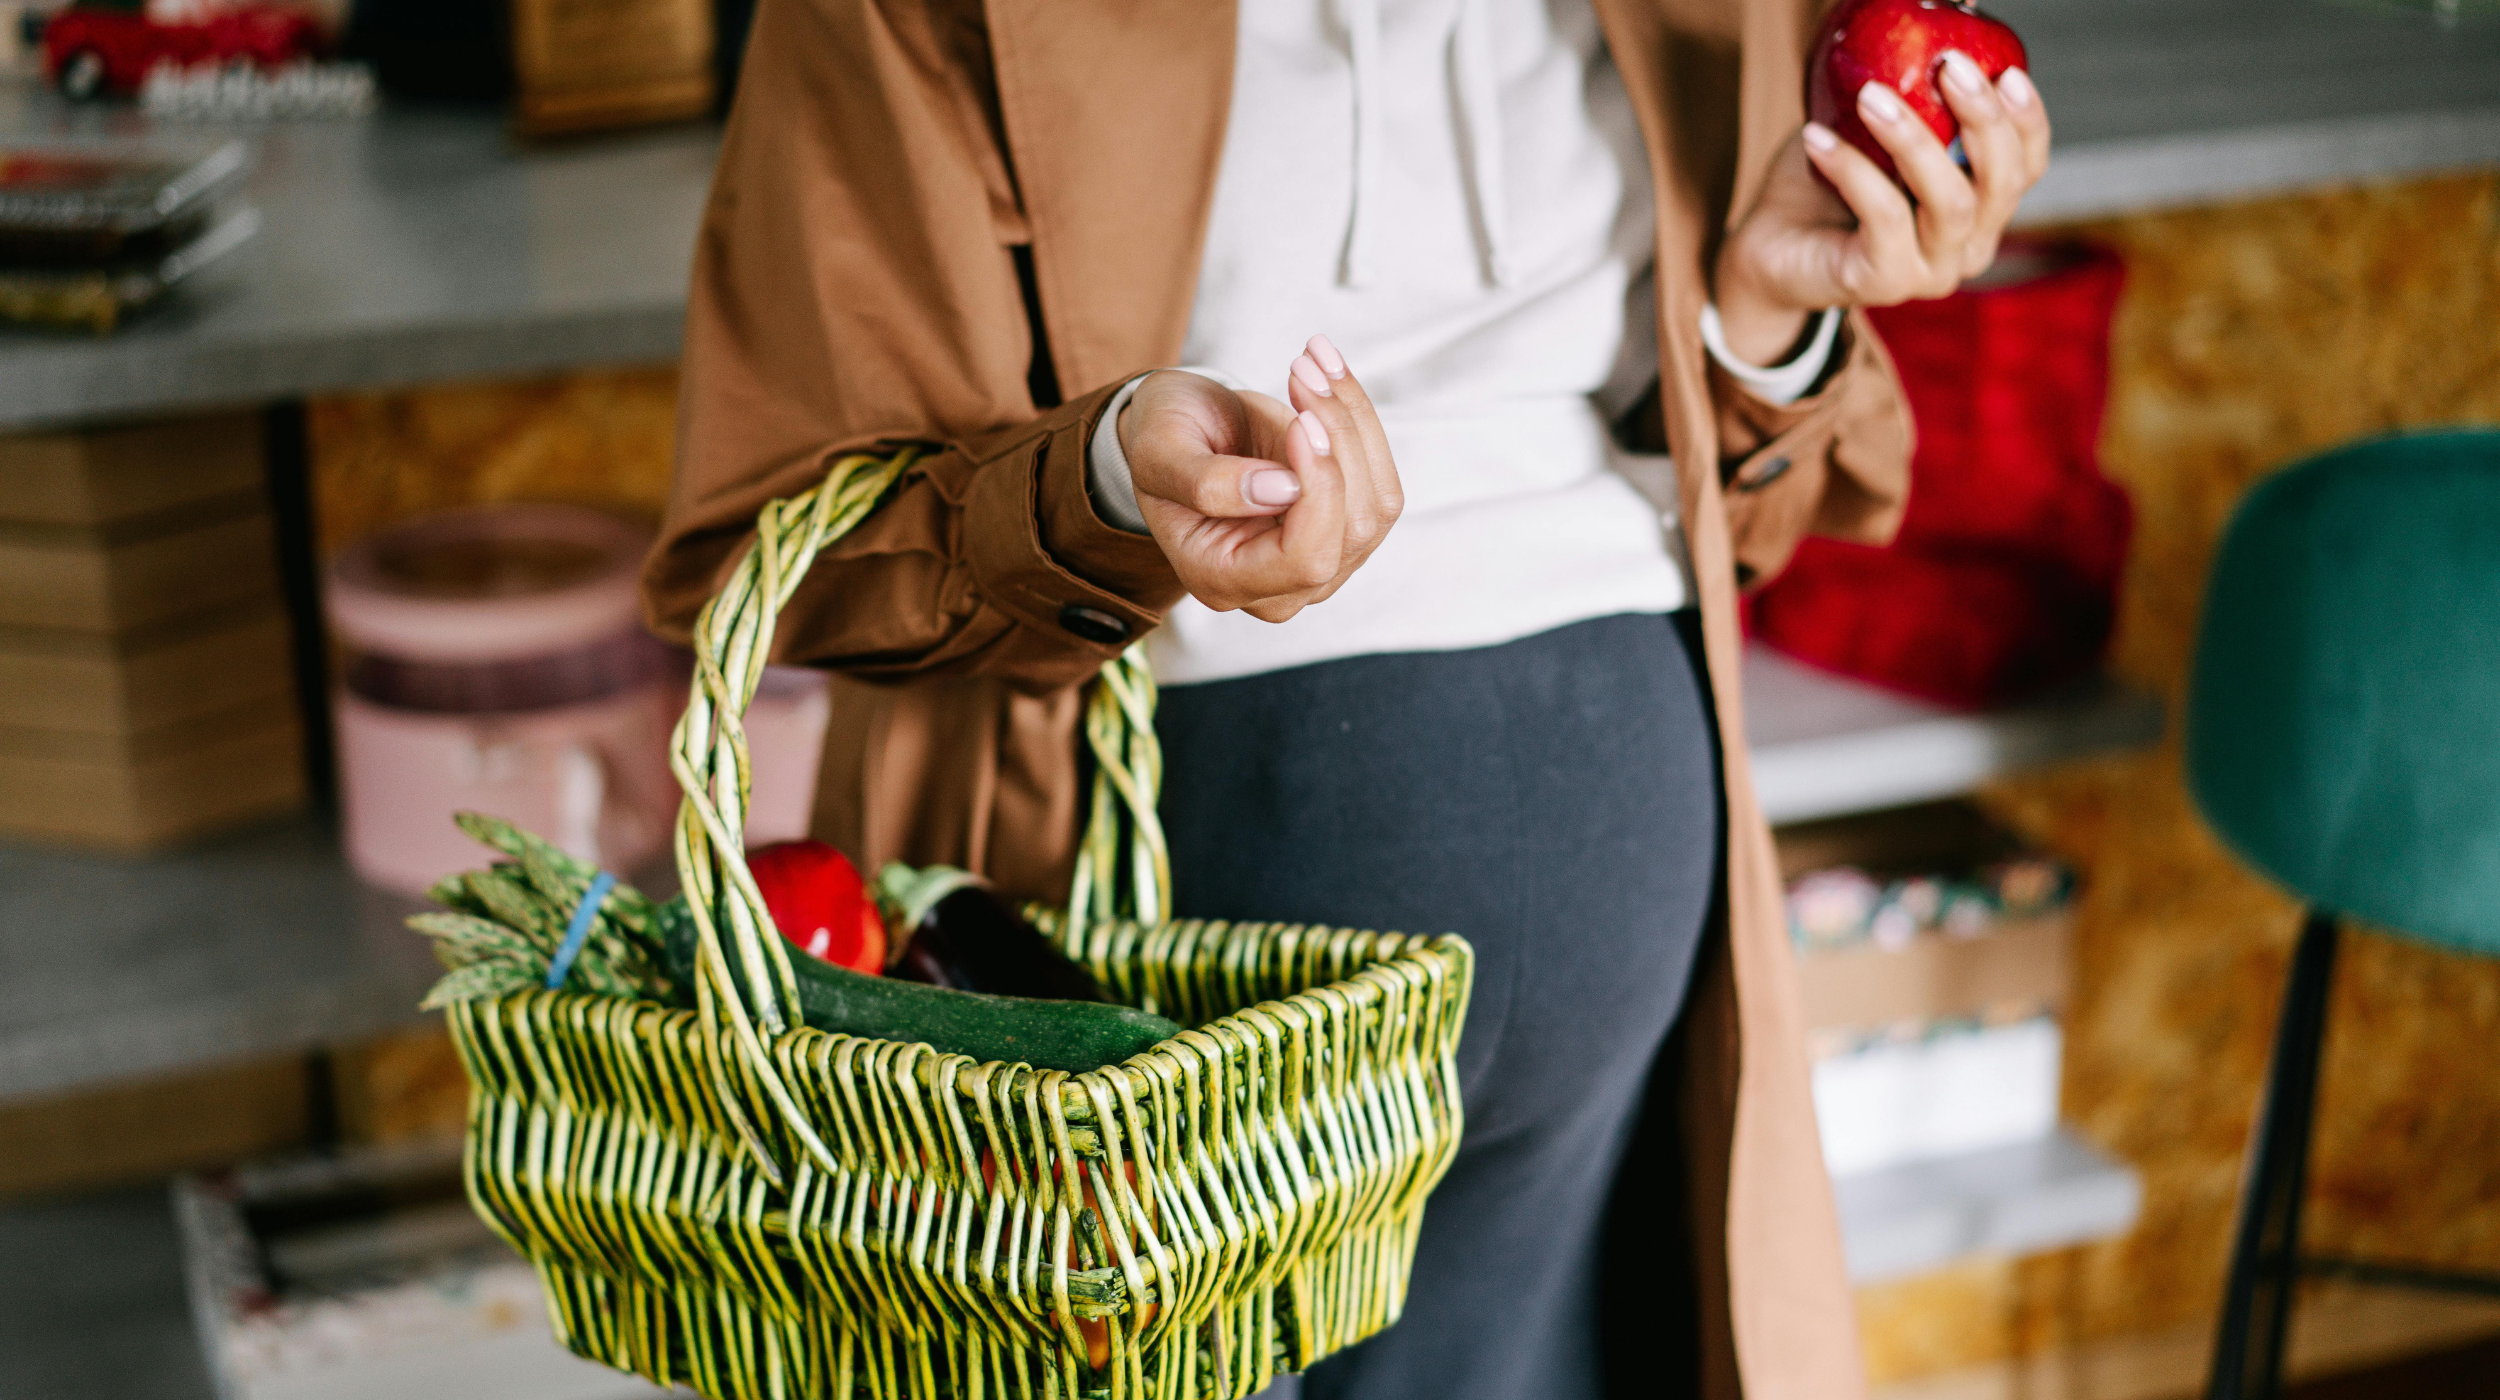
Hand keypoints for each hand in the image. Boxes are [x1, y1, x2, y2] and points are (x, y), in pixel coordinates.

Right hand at [1118, 336, 1402, 623]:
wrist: (1183, 430)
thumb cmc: (1162, 439)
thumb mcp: (1160, 452)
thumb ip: (1205, 482)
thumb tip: (1284, 490)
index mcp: (1220, 580)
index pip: (1303, 558)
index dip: (1318, 488)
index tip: (1302, 419)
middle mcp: (1276, 590)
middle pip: (1350, 531)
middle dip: (1338, 441)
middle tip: (1301, 368)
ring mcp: (1317, 568)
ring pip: (1376, 507)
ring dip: (1352, 423)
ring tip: (1310, 363)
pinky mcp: (1345, 533)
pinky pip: (1382, 486)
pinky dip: (1363, 423)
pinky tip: (1329, 379)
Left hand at [1712, 56, 2050, 363]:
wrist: (1767, 251)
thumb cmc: (1825, 185)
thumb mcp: (1874, 136)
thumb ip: (1911, 102)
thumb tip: (1929, 32)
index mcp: (1980, 210)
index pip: (2027, 167)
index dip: (2027, 121)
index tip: (2007, 73)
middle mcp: (1968, 246)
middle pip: (2002, 183)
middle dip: (1983, 118)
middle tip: (1948, 66)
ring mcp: (1931, 271)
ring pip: (1950, 202)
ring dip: (1914, 139)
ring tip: (1870, 95)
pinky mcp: (1885, 283)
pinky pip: (1885, 217)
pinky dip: (1853, 170)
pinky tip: (1817, 139)